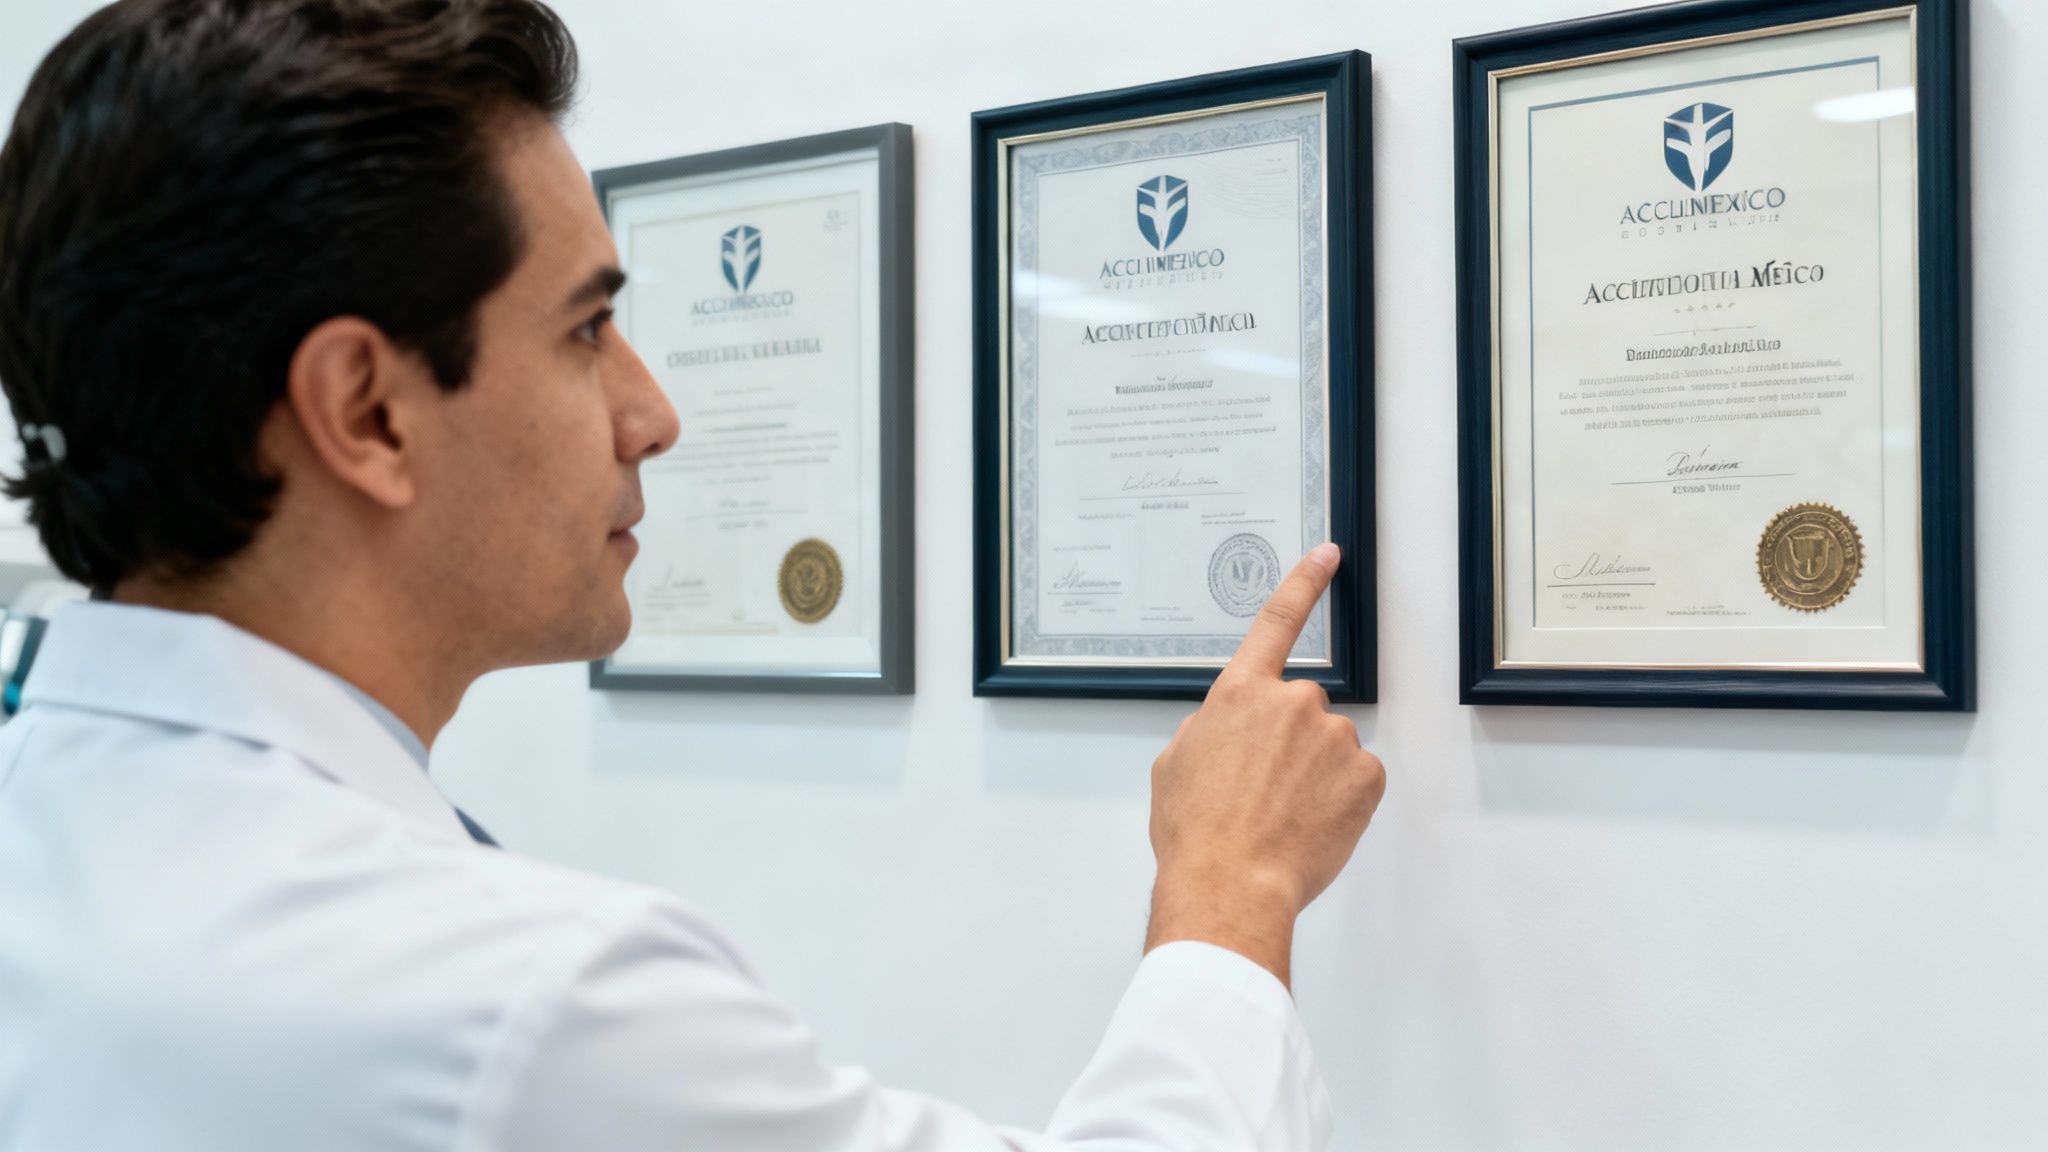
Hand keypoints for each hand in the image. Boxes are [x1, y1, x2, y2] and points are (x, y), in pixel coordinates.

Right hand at [1144, 543, 1385, 986]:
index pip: (1277, 622)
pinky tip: (1310, 826)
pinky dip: (1339, 801)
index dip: (1304, 583)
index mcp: (1240, 695)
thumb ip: (1207, 730)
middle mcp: (1292, 703)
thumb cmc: (1196, 832)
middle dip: (1288, 744)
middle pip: (1300, 710)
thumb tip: (1227, 732)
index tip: (1328, 554)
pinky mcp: (1366, 774)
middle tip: (1261, 792)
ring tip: (1280, 817)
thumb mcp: (1174, 766)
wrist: (1231, 884)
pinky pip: (1356, 780)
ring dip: (1313, 776)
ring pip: (1329, 750)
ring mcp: (1334, 737)